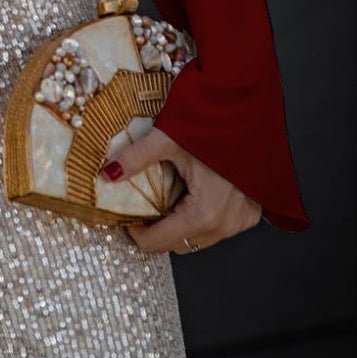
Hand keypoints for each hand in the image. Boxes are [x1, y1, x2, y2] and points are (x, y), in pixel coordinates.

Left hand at [99, 127, 261, 253]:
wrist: (250, 114)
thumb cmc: (212, 124)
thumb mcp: (168, 139)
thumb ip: (135, 158)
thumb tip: (107, 174)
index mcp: (204, 213)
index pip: (160, 241)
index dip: (137, 233)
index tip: (126, 218)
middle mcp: (225, 225)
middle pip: (178, 243)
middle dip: (156, 229)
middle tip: (143, 205)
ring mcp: (240, 222)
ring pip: (198, 239)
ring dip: (179, 225)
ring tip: (166, 198)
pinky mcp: (249, 215)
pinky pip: (217, 229)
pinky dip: (200, 219)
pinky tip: (192, 195)